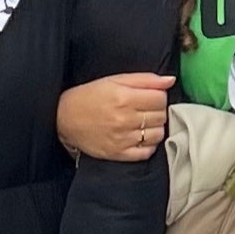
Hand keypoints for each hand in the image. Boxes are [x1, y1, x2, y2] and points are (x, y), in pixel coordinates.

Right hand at [57, 71, 173, 162]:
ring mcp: (122, 139)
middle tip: (144, 109)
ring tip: (142, 122)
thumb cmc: (90, 96)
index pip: (160, 98)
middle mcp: (124, 119)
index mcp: (124, 98)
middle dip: (157, 110)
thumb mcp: (114, 80)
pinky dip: (148, 145)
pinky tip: (139, 137)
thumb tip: (170, 80)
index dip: (159, 96)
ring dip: (154, 127)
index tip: (151, 96)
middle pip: (161, 116)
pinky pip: (147, 152)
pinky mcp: (118, 154)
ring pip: (158, 134)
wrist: (64, 118)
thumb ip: (145, 79)